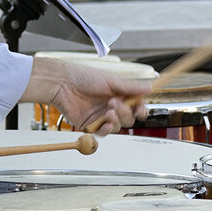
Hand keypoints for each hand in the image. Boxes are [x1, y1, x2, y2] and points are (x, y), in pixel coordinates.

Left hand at [21, 57, 150, 134]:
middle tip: (114, 103)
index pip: (135, 106)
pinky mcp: (91, 125)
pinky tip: (105, 122)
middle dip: (125, 113)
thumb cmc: (83, 77)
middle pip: (129, 118)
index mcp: (118, 94)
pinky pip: (104, 132)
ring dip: (116, 120)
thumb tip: (149, 87)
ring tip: (108, 111)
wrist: (63, 84)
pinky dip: (107, 129)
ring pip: (118, 126)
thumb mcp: (110, 80)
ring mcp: (101, 116)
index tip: (141, 110)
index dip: (140, 110)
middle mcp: (111, 106)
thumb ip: (130, 88)